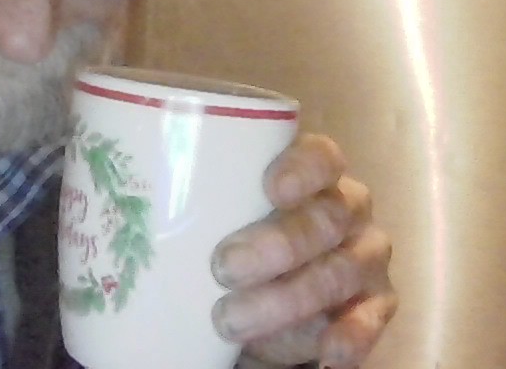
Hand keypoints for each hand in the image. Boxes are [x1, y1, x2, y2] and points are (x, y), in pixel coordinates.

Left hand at [210, 134, 396, 367]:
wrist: (262, 303)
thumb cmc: (234, 242)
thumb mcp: (218, 219)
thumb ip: (197, 203)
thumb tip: (127, 202)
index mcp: (312, 175)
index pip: (321, 157)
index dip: (303, 168)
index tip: (270, 189)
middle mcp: (348, 209)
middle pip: (328, 218)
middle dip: (278, 245)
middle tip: (223, 268)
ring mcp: (366, 257)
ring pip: (342, 271)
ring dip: (289, 298)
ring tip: (231, 321)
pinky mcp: (377, 305)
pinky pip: (371, 320)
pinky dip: (351, 336)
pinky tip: (327, 353)